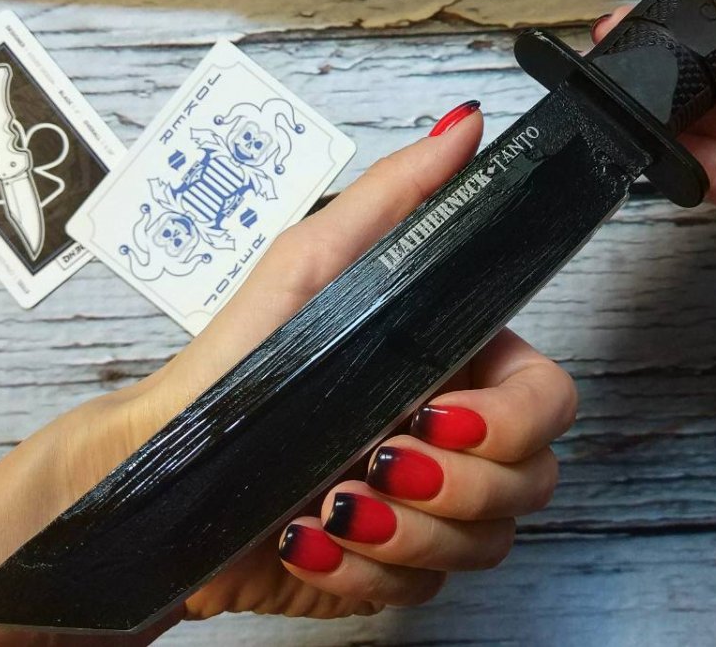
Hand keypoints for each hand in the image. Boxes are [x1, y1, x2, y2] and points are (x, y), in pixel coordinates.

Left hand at [0, 105, 576, 645]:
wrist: (168, 477)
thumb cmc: (235, 366)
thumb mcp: (311, 268)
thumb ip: (393, 197)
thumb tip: (460, 126)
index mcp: (450, 358)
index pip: (547, 399)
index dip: (506, 420)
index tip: (432, 411)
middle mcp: (454, 434)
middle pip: (531, 480)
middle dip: (448, 484)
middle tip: (373, 459)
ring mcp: (430, 509)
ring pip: (486, 542)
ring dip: (401, 530)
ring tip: (330, 495)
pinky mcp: (395, 569)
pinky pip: (427, 589)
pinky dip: (364, 569)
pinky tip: (315, 535)